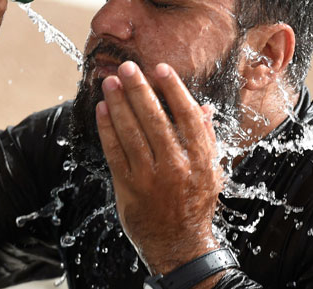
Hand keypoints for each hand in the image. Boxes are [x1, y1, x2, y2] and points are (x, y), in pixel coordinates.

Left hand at [96, 61, 223, 276]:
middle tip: (126, 67)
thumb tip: (203, 108)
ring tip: (109, 82)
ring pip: (131, 132)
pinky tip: (102, 110)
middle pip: (154, 118)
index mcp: (200, 158)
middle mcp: (176, 165)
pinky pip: (115, 151)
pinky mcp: (128, 187)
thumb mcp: (211, 171)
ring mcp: (150, 177)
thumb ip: (206, 138)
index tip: (160, 68)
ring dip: (118, 104)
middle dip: (138, 89)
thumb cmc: (195, 203)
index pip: (186, 115)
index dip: (173, 89)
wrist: (179, 244)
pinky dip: (107, 128)